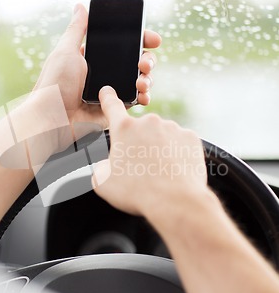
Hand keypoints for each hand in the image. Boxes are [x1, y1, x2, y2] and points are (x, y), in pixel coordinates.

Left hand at [34, 4, 160, 132]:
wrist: (52, 119)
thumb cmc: (54, 85)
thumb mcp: (65, 51)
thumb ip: (77, 29)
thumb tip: (80, 6)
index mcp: (93, 58)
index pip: (122, 44)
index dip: (140, 40)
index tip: (152, 39)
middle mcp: (104, 73)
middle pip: (135, 61)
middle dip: (147, 59)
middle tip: (144, 63)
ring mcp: (111, 91)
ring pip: (139, 80)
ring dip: (147, 78)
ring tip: (142, 81)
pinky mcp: (114, 109)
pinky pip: (135, 100)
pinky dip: (144, 97)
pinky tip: (143, 94)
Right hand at [92, 87, 207, 224]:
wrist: (176, 201)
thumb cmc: (137, 192)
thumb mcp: (102, 182)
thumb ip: (101, 166)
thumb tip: (108, 165)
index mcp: (124, 129)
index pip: (112, 106)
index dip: (107, 98)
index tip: (107, 91)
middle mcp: (149, 122)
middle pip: (140, 130)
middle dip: (138, 145)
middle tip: (139, 168)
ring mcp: (172, 128)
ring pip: (161, 137)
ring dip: (158, 150)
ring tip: (158, 173)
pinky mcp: (191, 138)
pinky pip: (179, 144)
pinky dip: (176, 154)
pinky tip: (173, 171)